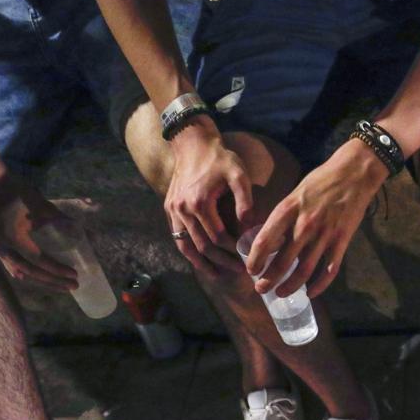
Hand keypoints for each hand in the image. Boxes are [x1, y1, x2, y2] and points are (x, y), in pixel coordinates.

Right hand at [0, 171, 77, 290]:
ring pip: (22, 274)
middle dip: (53, 281)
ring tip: (63, 286)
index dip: (56, 269)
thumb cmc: (18, 193)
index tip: (74, 273)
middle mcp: (2, 247)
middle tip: (74, 285)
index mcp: (11, 236)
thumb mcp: (41, 205)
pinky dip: (31, 276)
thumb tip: (84, 231)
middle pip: (30, 272)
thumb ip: (60, 219)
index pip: (37, 259)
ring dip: (43, 281)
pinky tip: (43, 281)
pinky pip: (15, 268)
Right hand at [164, 117, 252, 275]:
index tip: (249, 256)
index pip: (219, 237)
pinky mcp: (169, 210)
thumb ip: (246, 202)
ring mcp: (173, 211)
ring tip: (219, 275)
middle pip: (203, 246)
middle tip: (241, 270)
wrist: (192, 144)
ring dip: (203, 264)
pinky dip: (189, 253)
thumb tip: (250, 228)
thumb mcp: (239, 175)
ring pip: (187, 246)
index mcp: (200, 202)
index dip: (235, 250)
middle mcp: (183, 209)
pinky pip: (178, 238)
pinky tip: (202, 263)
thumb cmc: (219, 159)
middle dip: (223, 261)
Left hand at [247, 138, 388, 298]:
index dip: (255, 259)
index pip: (265, 240)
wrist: (353, 173)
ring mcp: (324, 234)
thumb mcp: (295, 193)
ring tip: (281, 294)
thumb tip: (271, 241)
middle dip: (269, 279)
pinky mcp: (342, 240)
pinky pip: (329, 270)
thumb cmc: (321, 181)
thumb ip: (283, 217)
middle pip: (282, 261)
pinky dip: (320, 285)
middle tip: (260, 289)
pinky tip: (311, 292)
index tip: (251, 270)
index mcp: (288, 210)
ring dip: (290, 286)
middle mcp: (304, 224)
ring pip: (304, 270)